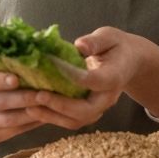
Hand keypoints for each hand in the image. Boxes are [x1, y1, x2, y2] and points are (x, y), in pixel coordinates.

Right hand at [0, 59, 44, 142]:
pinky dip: (30, 123)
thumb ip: (8, 58)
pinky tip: (44, 115)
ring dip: (29, 113)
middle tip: (43, 93)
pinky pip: (13, 131)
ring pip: (6, 119)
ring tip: (48, 104)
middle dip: (22, 98)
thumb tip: (35, 49)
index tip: (16, 79)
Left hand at [24, 27, 144, 130]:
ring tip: (30, 106)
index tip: (56, 68)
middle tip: (39, 95)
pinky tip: (34, 109)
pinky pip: (71, 121)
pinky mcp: (88, 112)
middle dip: (61, 105)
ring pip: (77, 120)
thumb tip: (80, 45)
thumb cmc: (116, 46)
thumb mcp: (109, 36)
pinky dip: (52, 117)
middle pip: (86, 110)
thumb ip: (95, 41)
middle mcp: (108, 97)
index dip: (77, 78)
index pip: (98, 81)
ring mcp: (99, 107)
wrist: (128, 62)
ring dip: (53, 115)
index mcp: (115, 75)